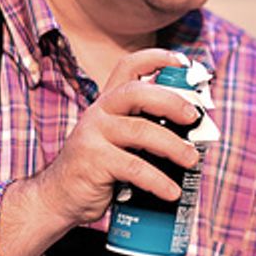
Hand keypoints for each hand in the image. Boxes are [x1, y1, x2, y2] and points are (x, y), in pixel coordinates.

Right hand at [20, 48, 201, 228]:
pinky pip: (134, 168)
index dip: (157, 58)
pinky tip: (172, 191)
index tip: (184, 64)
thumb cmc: (100, 168)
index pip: (129, 66)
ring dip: (174, 146)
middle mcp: (99, 112)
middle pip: (138, 93)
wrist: (59, 197)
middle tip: (194, 117)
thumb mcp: (122, 142)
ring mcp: (93, 135)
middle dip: (172, 101)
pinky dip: (158, 181)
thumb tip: (196, 134)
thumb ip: (148, 130)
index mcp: (109, 102)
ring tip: (192, 160)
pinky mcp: (93, 161)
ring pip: (141, 131)